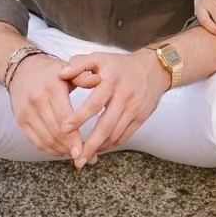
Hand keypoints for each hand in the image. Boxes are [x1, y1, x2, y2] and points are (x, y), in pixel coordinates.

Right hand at [7, 52, 79, 157]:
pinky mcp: (21, 120)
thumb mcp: (68, 69)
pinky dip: (50, 150)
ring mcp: (27, 112)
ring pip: (46, 140)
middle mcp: (37, 101)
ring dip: (62, 151)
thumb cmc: (51, 71)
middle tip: (86, 157)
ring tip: (77, 156)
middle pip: (55, 132)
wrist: (22, 69)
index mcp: (52, 88)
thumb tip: (98, 79)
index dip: (74, 137)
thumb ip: (83, 77)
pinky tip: (62, 151)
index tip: (85, 150)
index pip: (64, 118)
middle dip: (71, 148)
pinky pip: (36, 141)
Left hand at [57, 49, 168, 167]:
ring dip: (99, 147)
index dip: (79, 118)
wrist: (154, 69)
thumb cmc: (121, 65)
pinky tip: (99, 148)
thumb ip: (79, 64)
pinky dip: (111, 145)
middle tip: (76, 158)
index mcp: (111, 81)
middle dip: (90, 144)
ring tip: (84, 157)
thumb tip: (61, 74)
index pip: (94, 103)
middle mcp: (124, 96)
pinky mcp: (141, 118)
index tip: (64, 129)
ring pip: (115, 134)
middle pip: (106, 126)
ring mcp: (134, 108)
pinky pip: (125, 136)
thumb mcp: (99, 58)